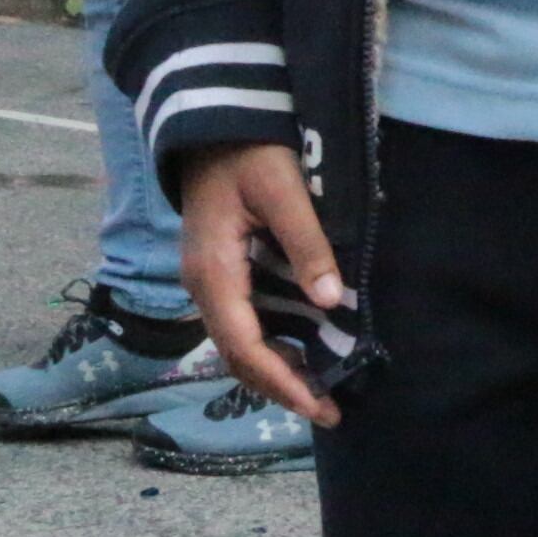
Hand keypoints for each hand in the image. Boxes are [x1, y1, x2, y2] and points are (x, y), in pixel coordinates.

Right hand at [179, 142, 346, 427]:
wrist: (216, 125)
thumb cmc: (251, 153)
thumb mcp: (284, 191)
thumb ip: (308, 244)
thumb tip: (332, 301)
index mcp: (214, 273)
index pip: (244, 345)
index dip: (280, 380)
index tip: (317, 405)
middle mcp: (205, 286)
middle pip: (239, 354)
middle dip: (281, 387)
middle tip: (328, 411)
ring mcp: (210, 280)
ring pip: (240, 341)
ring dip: (277, 370)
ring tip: (321, 393)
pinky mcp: (222, 271)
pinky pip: (244, 320)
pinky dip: (272, 344)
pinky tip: (302, 353)